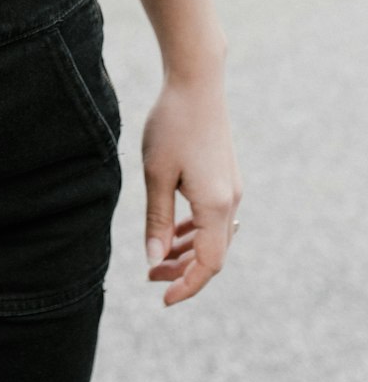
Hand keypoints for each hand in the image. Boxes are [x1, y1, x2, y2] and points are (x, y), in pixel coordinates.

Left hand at [141, 67, 242, 305]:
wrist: (197, 82)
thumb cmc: (171, 125)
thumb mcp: (156, 175)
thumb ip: (156, 221)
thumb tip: (154, 261)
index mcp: (215, 206)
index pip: (208, 264)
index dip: (187, 286)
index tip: (162, 299)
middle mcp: (230, 201)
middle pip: (213, 254)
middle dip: (182, 271)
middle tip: (150, 278)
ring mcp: (231, 189)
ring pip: (214, 237)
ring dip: (187, 252)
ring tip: (156, 259)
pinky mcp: (225, 177)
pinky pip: (213, 218)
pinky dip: (194, 231)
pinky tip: (172, 232)